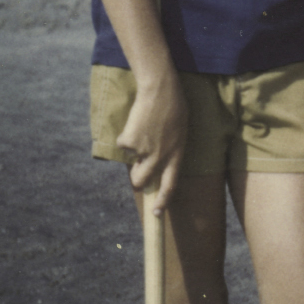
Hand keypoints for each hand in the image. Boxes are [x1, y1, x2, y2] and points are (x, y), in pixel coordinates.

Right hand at [117, 73, 188, 213]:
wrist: (160, 90)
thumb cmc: (174, 107)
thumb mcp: (180, 132)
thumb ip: (170, 149)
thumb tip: (157, 161)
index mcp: (177, 155)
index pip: (170, 186)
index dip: (162, 202)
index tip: (156, 212)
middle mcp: (160, 157)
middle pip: (141, 180)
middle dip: (136, 179)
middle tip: (135, 171)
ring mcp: (143, 151)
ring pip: (131, 159)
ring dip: (133, 148)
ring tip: (142, 128)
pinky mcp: (129, 142)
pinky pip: (123, 142)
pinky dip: (126, 133)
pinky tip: (137, 120)